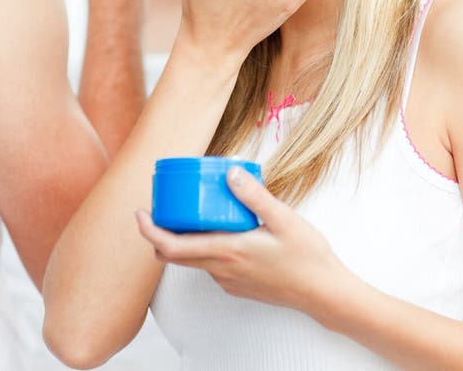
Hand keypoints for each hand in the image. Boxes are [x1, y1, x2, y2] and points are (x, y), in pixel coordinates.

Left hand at [136, 167, 341, 313]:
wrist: (322, 292)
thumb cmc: (306, 256)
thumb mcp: (284, 218)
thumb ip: (254, 195)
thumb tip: (230, 172)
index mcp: (227, 251)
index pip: (171, 247)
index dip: (149, 232)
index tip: (140, 212)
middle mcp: (221, 269)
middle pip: (173, 255)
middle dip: (159, 232)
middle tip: (160, 206)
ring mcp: (228, 280)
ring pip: (192, 259)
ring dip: (183, 238)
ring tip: (191, 209)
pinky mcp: (237, 284)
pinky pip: (210, 264)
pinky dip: (203, 245)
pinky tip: (221, 226)